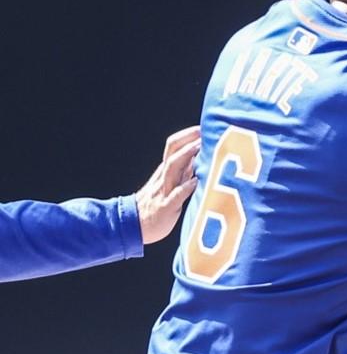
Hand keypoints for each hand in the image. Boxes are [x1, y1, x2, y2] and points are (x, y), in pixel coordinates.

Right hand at [135, 126, 201, 244]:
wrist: (134, 226)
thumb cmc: (158, 204)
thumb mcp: (171, 184)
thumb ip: (184, 170)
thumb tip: (200, 155)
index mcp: (166, 171)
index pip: (174, 146)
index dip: (188, 135)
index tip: (204, 126)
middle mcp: (165, 177)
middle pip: (172, 152)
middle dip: (188, 140)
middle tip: (204, 131)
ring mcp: (164, 191)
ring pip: (172, 168)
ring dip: (186, 156)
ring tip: (200, 147)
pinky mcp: (166, 207)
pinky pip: (176, 195)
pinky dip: (186, 187)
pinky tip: (196, 181)